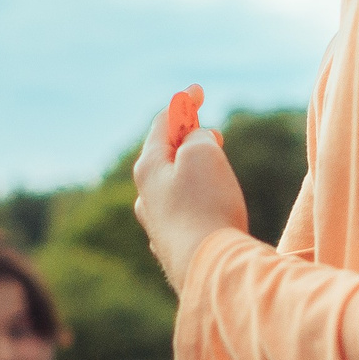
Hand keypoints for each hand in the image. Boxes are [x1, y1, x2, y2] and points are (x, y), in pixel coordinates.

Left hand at [131, 110, 246, 291]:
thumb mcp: (203, 154)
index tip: (198, 90)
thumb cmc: (206, 206)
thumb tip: (196, 142)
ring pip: (173, 185)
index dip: (182, 103)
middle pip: (164, 156)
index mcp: (148, 168)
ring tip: (212, 167)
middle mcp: (146, 196)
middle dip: (187, 138)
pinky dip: (197, 198)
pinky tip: (207, 206)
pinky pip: (183, 211)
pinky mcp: (175, 246)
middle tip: (211, 131)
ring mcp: (158, 224)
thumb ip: (197, 138)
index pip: (162, 124)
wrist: (210, 269)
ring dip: (192, 170)